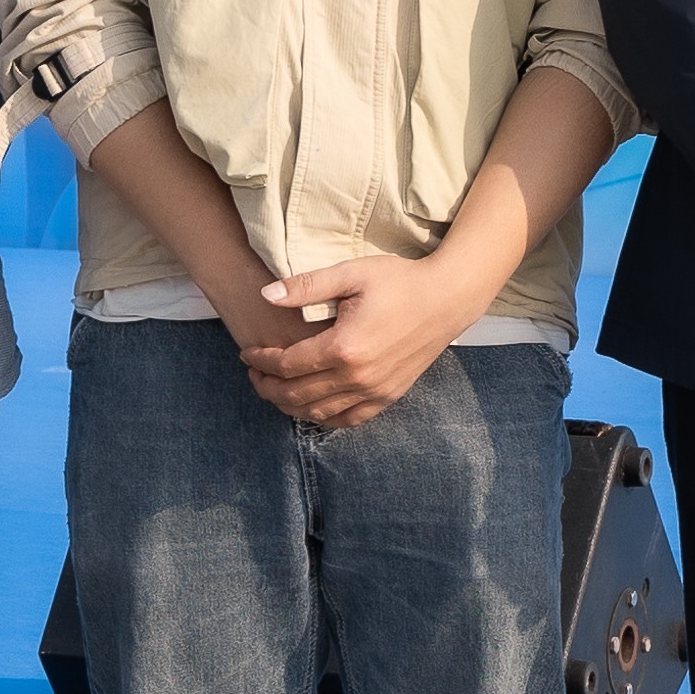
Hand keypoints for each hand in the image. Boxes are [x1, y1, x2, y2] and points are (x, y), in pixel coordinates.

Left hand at [246, 248, 493, 430]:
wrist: (447, 299)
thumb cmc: (400, 281)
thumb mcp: (352, 273)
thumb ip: (306, 285)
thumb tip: (266, 294)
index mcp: (343, 347)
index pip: (287, 365)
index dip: (261, 361)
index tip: (247, 354)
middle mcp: (357, 377)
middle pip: (296, 395)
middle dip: (267, 387)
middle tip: (254, 374)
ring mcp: (374, 391)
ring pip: (317, 413)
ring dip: (288, 406)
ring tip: (275, 389)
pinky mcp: (388, 397)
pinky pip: (347, 420)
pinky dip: (322, 417)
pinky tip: (310, 405)